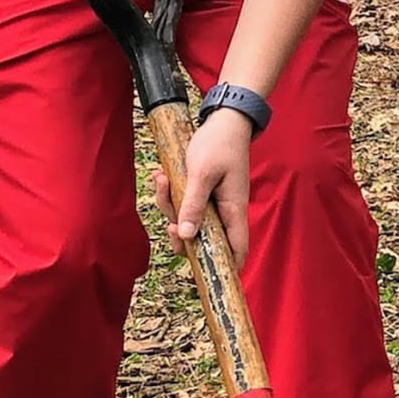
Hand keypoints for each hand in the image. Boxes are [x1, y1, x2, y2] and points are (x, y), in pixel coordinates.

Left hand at [153, 113, 254, 267]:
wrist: (224, 118)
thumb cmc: (218, 143)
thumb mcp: (202, 174)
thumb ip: (194, 204)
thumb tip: (187, 235)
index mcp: (233, 210)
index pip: (236, 250)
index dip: (226, 268)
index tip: (208, 279)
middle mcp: (226, 210)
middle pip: (205, 238)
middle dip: (182, 234)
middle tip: (168, 223)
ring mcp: (215, 201)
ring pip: (190, 220)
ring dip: (171, 207)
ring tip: (162, 180)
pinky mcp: (204, 192)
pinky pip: (185, 203)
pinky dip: (171, 194)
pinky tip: (162, 177)